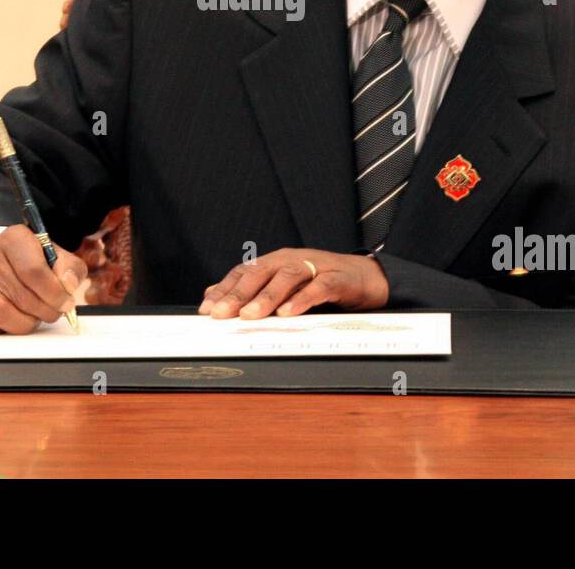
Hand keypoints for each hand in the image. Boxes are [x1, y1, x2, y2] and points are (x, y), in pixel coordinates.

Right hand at [0, 225, 86, 334]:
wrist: (4, 261)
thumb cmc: (34, 260)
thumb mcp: (57, 256)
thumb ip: (71, 268)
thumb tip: (68, 286)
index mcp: (14, 238)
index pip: (34, 271)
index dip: (55, 293)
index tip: (66, 303)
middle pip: (21, 296)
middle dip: (45, 311)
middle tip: (54, 311)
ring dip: (23, 323)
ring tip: (33, 316)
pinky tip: (10, 320)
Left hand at [198, 249, 388, 318]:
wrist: (367, 277)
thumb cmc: (322, 281)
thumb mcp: (286, 287)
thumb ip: (254, 291)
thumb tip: (214, 296)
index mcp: (277, 261)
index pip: (245, 272)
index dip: (225, 288)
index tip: (207, 308)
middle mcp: (292, 259)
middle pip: (261, 272)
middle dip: (238, 293)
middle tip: (220, 314)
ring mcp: (315, 266)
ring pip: (287, 277)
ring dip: (266, 296)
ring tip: (250, 315)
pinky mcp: (338, 278)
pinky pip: (319, 287)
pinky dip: (302, 299)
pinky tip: (288, 312)